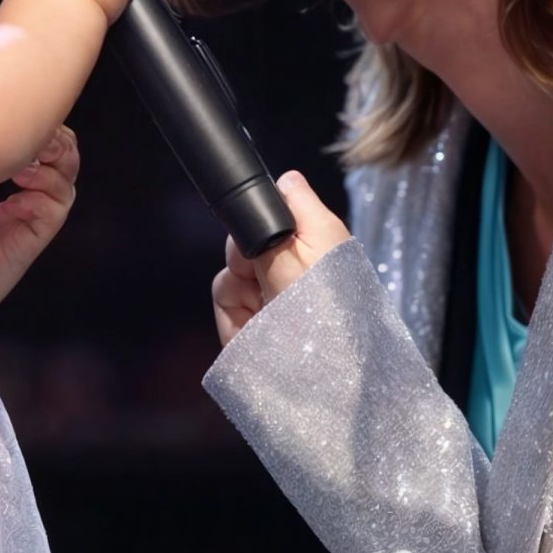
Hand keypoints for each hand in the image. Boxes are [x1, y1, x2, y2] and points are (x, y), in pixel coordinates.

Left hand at [0, 125, 79, 314]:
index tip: (22, 119)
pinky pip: (55, 201)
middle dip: (53, 138)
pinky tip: (17, 186)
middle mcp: (43, 198)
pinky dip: (39, 187)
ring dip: (46, 160)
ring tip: (20, 160)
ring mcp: (45, 214)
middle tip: (28, 132)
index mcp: (30, 188)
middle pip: (68, 156)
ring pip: (66, 175)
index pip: (55, 149)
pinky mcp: (41, 231)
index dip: (47, 130)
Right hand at [210, 171, 351, 347]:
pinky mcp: (250, 327)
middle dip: (244, 256)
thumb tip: (286, 177)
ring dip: (239, 290)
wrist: (323, 376)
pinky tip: (255, 327)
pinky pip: (224, 304)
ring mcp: (267, 299)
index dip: (259, 213)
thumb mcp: (319, 244)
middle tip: (264, 276)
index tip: (259, 229)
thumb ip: (296, 206)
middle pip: (243, 240)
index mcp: (313, 242)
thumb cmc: (329, 307)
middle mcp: (289, 268)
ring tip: (266, 310)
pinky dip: (233, 316)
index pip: (274, 208)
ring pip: (229, 273)